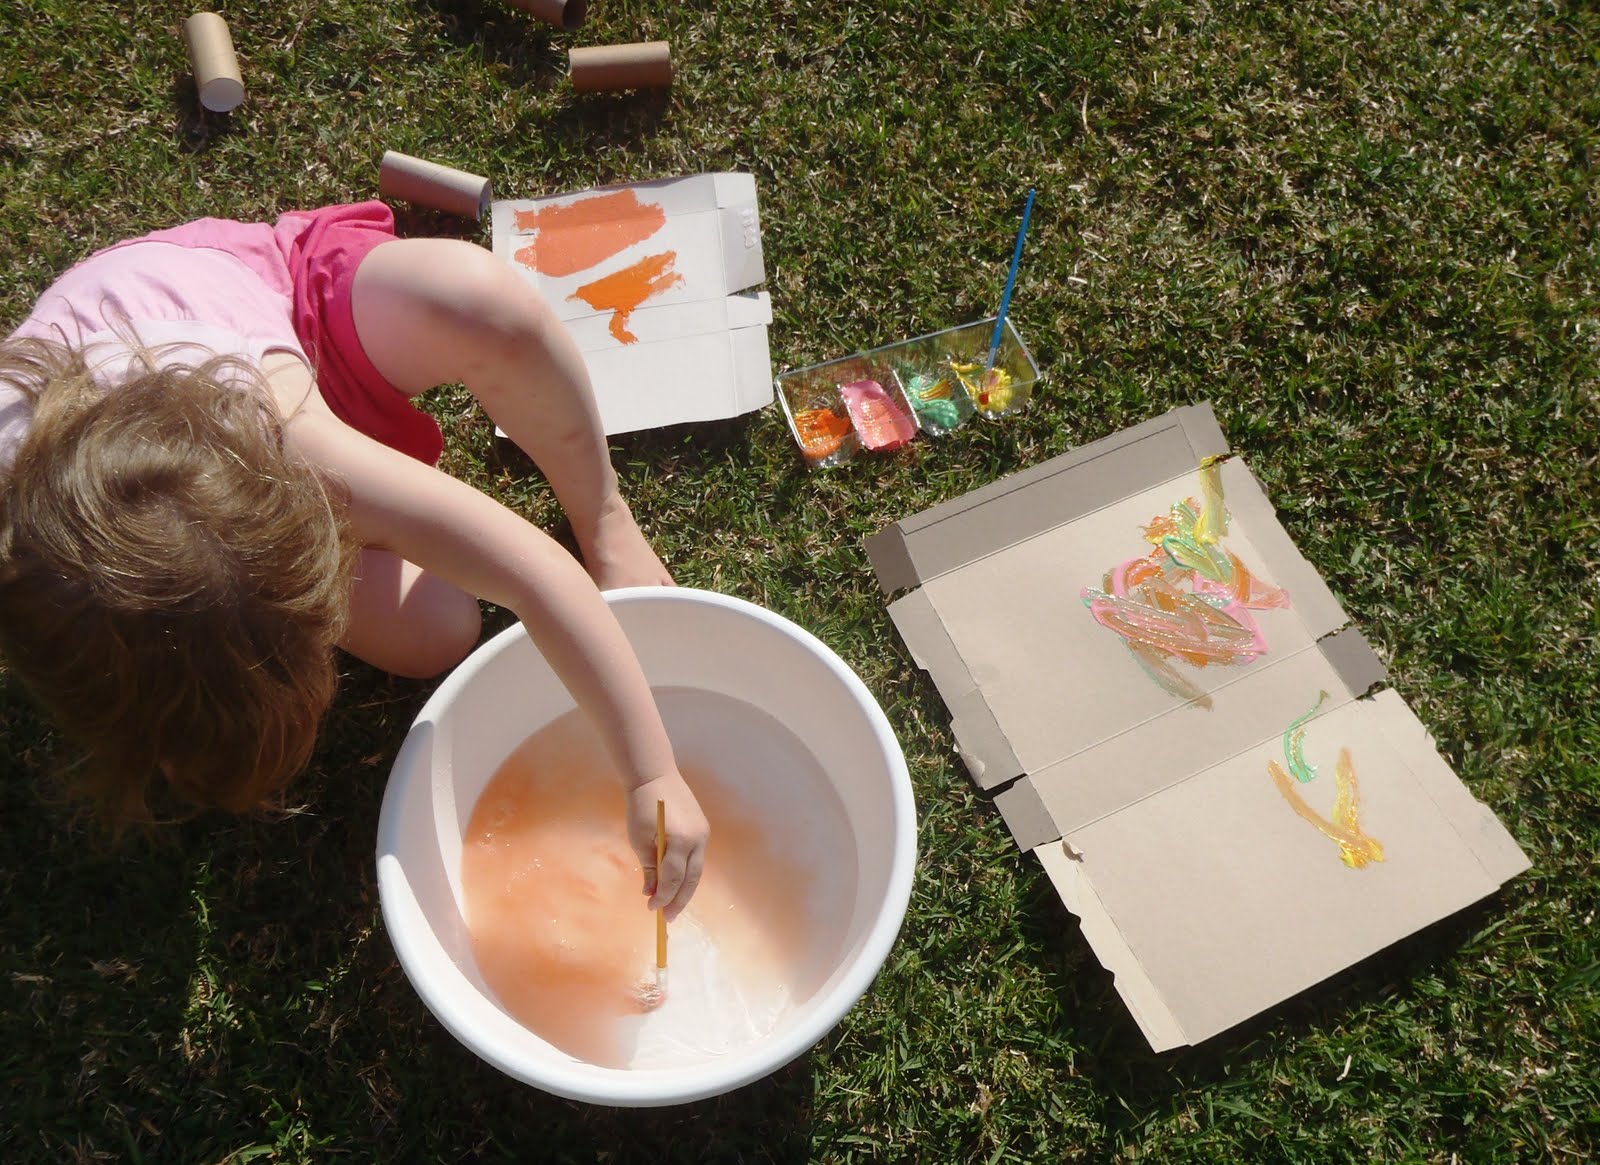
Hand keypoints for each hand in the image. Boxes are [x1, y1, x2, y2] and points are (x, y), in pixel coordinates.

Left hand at [626, 769, 708, 920]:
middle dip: (679, 900)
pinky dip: (688, 873)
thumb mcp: (639, 840)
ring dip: (685, 889)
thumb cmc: (642, 807)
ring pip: (697, 870)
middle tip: (668, 917)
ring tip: (674, 905)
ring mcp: (703, 834)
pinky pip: (696, 858)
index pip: (673, 878)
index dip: (663, 896)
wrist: (656, 777)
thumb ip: (649, 868)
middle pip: (691, 878)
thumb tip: (650, 893)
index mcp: (678, 840)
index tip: (652, 909)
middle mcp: (697, 839)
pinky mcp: (703, 830)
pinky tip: (678, 883)